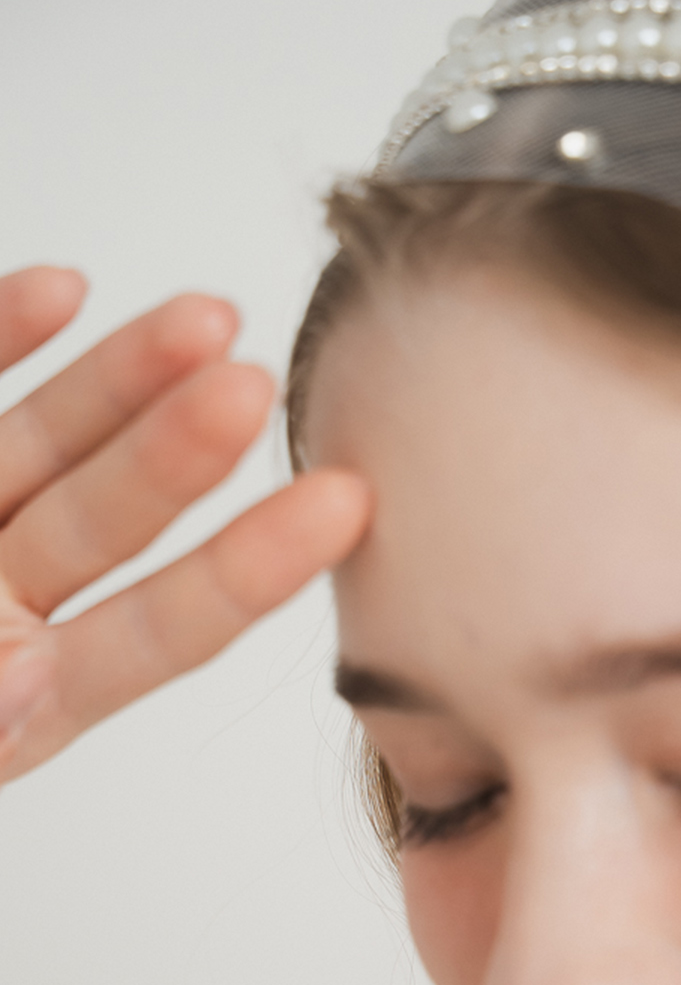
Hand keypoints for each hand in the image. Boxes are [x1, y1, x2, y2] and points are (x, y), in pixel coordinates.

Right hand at [0, 267, 369, 784]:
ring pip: (46, 444)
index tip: (345, 508)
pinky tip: (65, 287)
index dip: (248, 570)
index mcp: (25, 697)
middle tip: (262, 389)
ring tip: (208, 318)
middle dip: (183, 452)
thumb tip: (32, 677)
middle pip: (110, 520)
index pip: (162, 631)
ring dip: (118, 378)